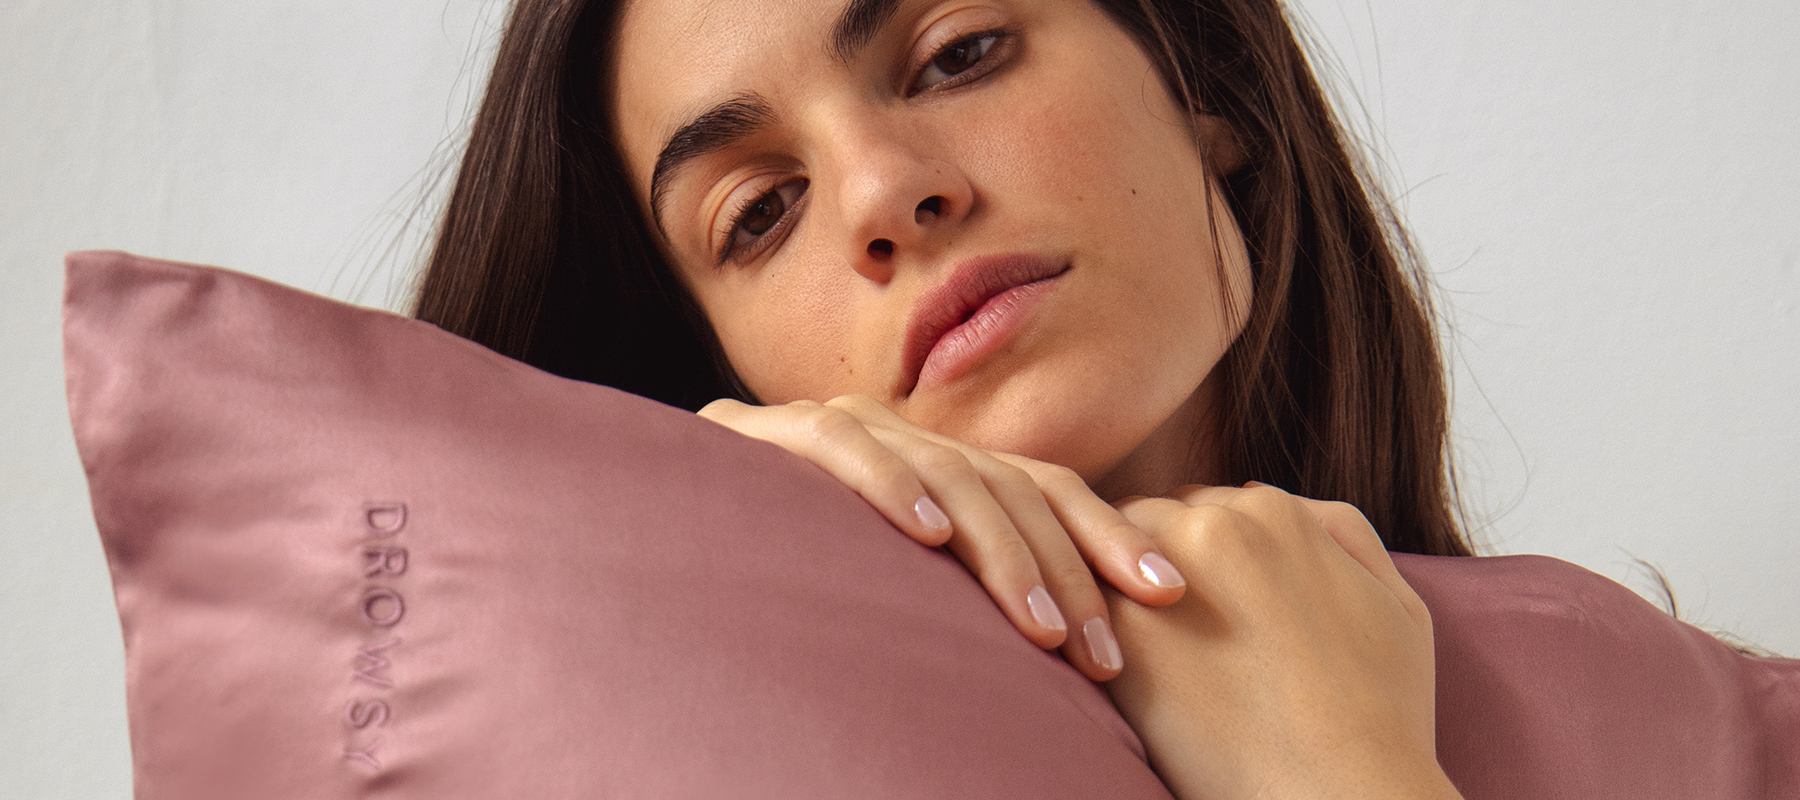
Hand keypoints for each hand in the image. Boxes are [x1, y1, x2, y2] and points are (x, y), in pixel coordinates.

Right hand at [698, 394, 1188, 680]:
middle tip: (1103, 653)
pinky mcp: (765, 432)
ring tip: (1040, 628)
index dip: (1108, 536)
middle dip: (1068, 569)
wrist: (648, 528)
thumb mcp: (896, 594)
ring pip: (944, 471)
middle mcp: (900, 438)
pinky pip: (841, 446)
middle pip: (1010, 485)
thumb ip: (964, 599)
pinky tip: (926, 536)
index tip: (1169, 597)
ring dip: (999, 551)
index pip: (1044, 488)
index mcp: (938, 470)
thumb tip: (1066, 655)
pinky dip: (890, 486)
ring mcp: (835, 429)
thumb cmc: (781, 584)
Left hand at [1102, 484, 1460, 799]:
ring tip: (1145, 650)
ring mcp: (1161, 571)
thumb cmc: (1379, 713)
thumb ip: (1344, 534)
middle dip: (1153, 564)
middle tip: (1167, 627)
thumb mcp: (1397, 603)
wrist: (1337, 789)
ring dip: (1116, 589)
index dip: (1204, 560)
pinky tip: (1116, 667)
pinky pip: (1083, 603)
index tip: (1208, 606)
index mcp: (1278, 512)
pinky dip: (1092, 626)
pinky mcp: (1121, 626)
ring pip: (1108, 554)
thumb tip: (1276, 505)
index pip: (1209, 507)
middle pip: (1155, 520)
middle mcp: (1217, 524)